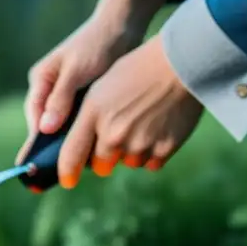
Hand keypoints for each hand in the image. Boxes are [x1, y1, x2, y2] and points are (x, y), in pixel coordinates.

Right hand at [16, 13, 143, 165]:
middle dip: (54, 149)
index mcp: (41, 81)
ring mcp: (66, 95)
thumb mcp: (78, 70)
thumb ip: (61, 98)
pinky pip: (80, 122)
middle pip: (47, 127)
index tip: (37, 166)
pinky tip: (95, 150)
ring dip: (72, 143)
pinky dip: (86, 134)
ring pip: (64, 127)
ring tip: (78, 167)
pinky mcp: (84, 97)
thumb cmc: (98, 43)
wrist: (122, 25)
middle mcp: (50, 90)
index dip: (36, 144)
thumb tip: (44, 129)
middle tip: (58, 175)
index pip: (35, 119)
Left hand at [58, 35, 203, 187]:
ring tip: (143, 123)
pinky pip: (151, 164)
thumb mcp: (101, 89)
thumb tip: (82, 148)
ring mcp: (139, 144)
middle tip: (118, 135)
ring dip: (131, 153)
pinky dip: (152, 153)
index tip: (68, 181)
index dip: (67, 172)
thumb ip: (88, 119)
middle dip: (104, 157)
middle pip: (101, 166)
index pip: (71, 154)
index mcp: (93, 114)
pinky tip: (158, 128)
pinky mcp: (163, 150)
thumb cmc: (137, 70)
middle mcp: (113, 133)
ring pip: (128, 164)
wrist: (179, 64)